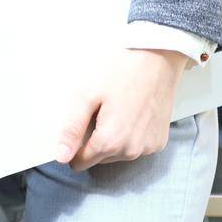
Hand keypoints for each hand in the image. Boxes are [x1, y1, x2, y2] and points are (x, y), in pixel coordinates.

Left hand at [57, 48, 189, 171]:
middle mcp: (132, 151)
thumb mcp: (85, 96)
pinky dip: (128, 135)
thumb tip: (61, 157)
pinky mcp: (160, 141)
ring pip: (117, 154)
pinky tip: (129, 114)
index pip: (81, 162)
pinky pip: (135, 147)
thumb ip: (72, 129)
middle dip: (93, 139)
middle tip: (97, 111)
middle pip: (99, 159)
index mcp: (111, 142)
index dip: (73, 145)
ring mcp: (149, 148)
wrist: (156, 59)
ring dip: (111, 138)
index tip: (76, 124)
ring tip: (114, 110)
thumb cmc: (118, 73)